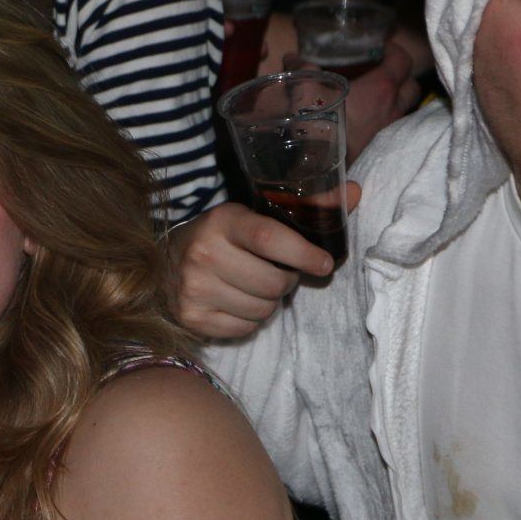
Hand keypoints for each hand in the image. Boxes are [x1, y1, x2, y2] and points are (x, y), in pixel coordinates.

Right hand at [169, 195, 359, 339]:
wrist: (161, 263)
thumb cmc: (220, 238)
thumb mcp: (253, 216)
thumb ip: (307, 206)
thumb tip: (358, 190)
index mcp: (222, 221)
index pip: (270, 239)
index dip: (303, 254)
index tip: (324, 264)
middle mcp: (202, 253)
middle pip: (272, 283)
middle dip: (287, 282)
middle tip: (279, 274)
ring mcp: (193, 288)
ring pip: (262, 310)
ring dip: (269, 303)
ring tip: (256, 288)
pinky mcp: (190, 317)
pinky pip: (244, 329)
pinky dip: (249, 320)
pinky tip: (238, 303)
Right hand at [283, 42, 420, 160]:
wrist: (313, 162)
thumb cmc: (316, 118)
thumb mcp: (305, 85)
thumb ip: (302, 67)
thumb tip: (292, 57)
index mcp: (381, 87)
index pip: (403, 60)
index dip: (394, 50)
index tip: (380, 48)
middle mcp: (391, 108)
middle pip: (411, 86)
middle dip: (401, 76)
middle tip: (381, 71)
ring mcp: (386, 130)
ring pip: (403, 108)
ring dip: (394, 99)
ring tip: (372, 95)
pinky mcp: (376, 147)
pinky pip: (388, 126)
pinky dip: (382, 117)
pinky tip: (362, 116)